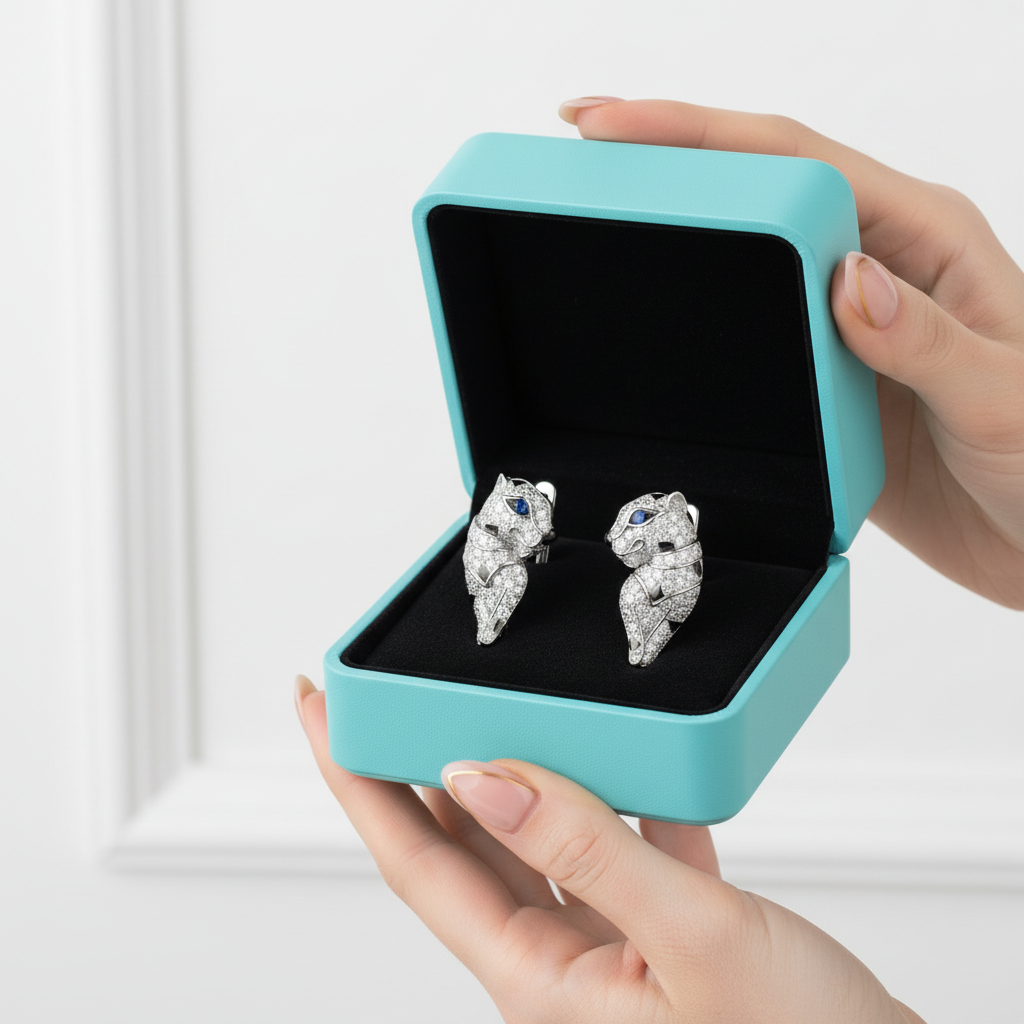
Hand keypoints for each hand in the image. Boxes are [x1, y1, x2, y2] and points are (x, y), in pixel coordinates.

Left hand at [297, 676, 924, 1022]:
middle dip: (414, 762)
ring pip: (536, 834)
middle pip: (462, 840)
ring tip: (488, 705)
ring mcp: (606, 941)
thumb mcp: (692, 938)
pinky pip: (613, 842)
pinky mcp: (657, 925)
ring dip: (515, 768)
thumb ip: (586, 849)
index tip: (319, 707)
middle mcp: (557, 960)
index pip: (416, 861)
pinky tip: (625, 757)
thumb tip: (481, 774)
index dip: (357, 780)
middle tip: (385, 690)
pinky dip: (612, 794)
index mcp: (538, 975)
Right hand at [559, 98, 1023, 608]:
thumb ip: (923, 341)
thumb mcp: (1002, 397)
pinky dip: (696, 326)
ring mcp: (842, 332)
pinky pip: (748, 344)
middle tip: (578, 151)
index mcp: (922, 242)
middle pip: (756, 194)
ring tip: (595, 222)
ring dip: (676, 238)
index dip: (696, 134)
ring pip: (743, 267)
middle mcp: (875, 272)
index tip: (610, 126)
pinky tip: (653, 323)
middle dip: (667, 160)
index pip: (795, 163)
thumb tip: (841, 280)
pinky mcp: (823, 391)